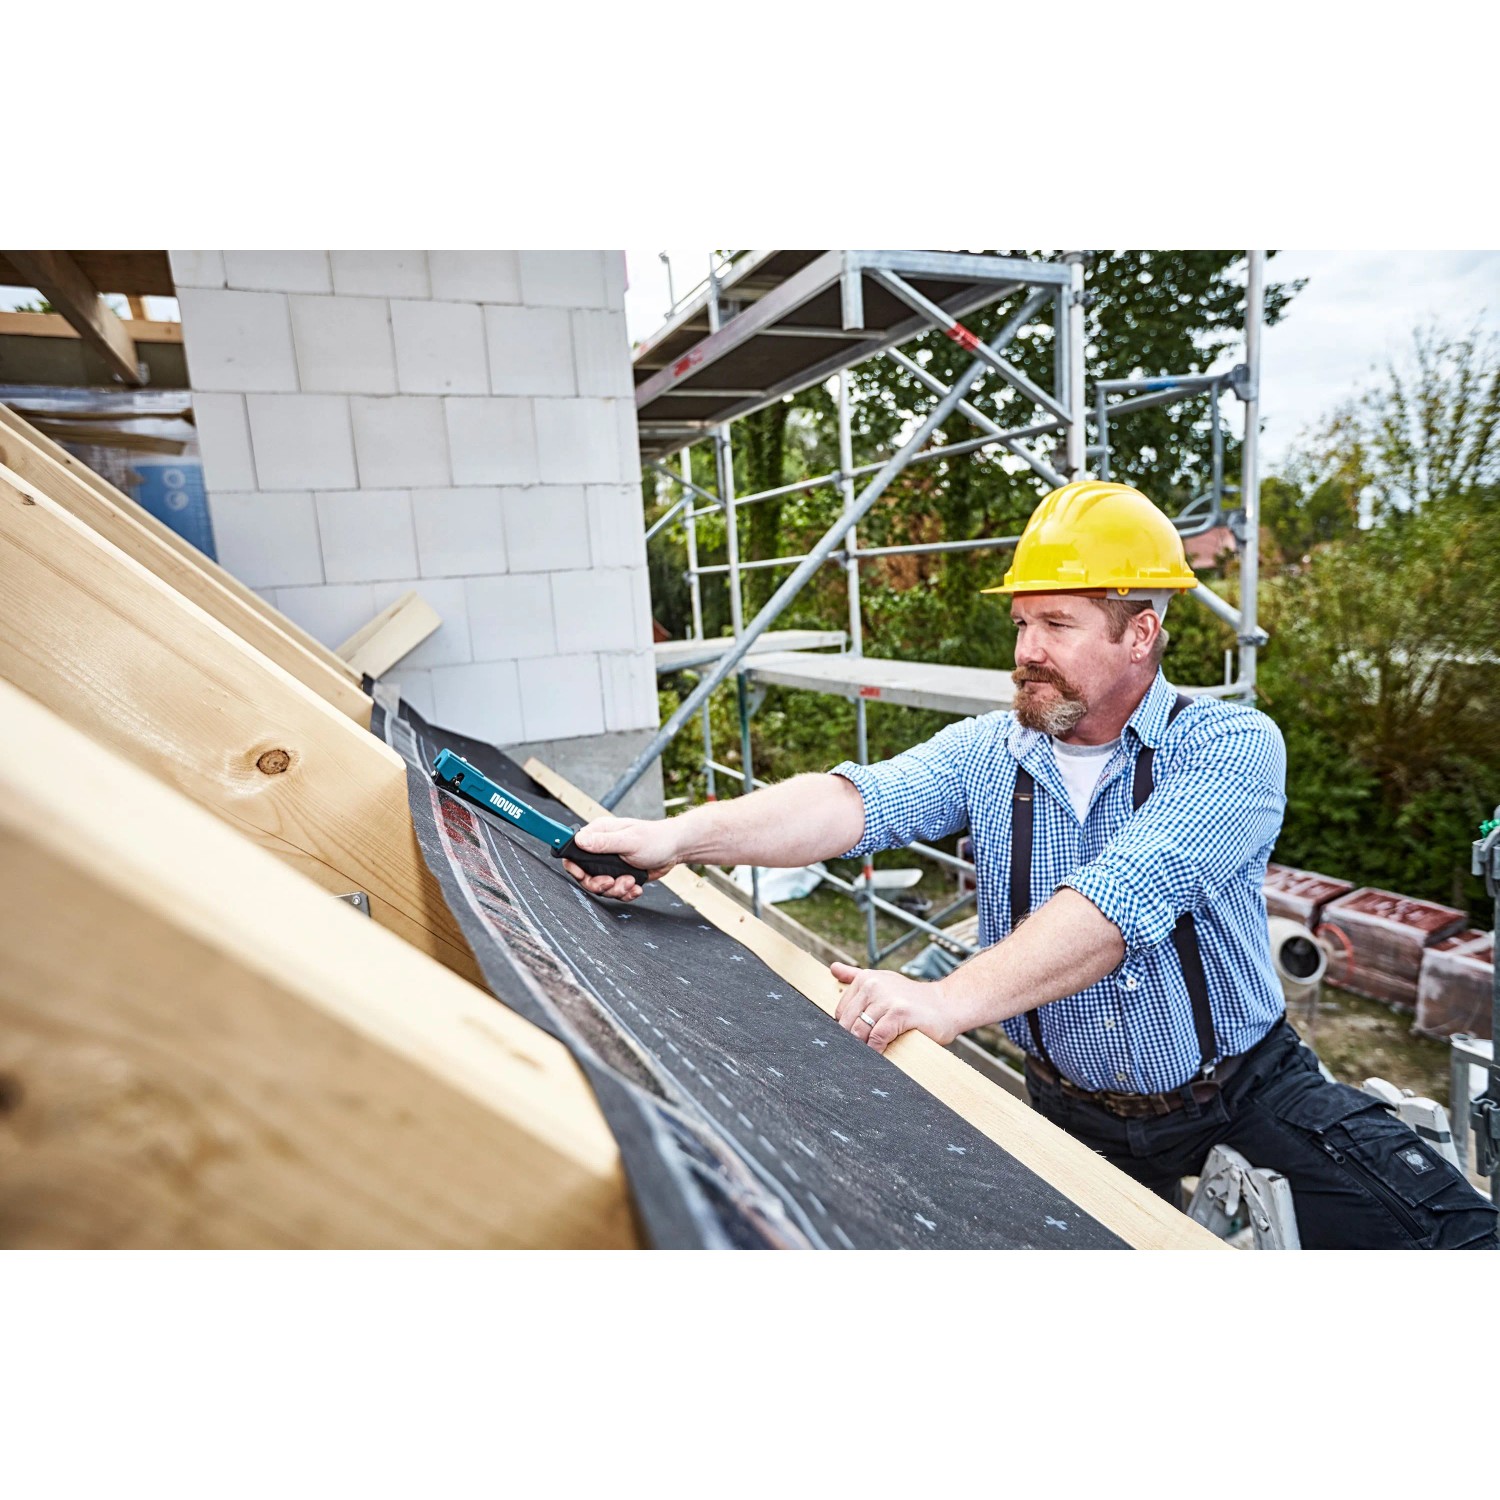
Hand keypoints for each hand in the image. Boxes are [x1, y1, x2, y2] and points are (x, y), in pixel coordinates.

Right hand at [562, 815, 680, 901]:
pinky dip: (625, 893)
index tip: (582, 875)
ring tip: (631, 882)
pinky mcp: (620, 874)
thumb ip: (604, 842)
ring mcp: (610, 863)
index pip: (574, 851)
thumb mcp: (629, 841)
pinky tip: (636, 887)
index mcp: (599, 834)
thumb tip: (579, 840)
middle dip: (599, 884)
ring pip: (600, 886)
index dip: (574, 867)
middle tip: (613, 882)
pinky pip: (614, 891)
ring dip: (616, 889)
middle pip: (585, 875)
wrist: (675, 849)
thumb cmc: (655, 839)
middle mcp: (601, 849)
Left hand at [829, 961, 962, 1052]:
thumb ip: (856, 976)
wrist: (946, 1004)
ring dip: (862, 1047)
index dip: (847, 1029)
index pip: (842, 1012)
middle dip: (852, 1041)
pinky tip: (880, 1054)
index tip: (856, 1038)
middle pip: (848, 1023)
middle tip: (859, 1052)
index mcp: (866, 979)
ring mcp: (887, 999)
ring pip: (860, 1031)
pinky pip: (877, 1037)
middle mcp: (873, 985)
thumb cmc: (912, 998)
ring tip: (869, 1055)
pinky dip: (875, 1050)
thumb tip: (832, 968)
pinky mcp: (899, 1014)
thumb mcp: (883, 980)